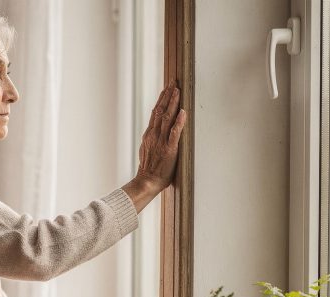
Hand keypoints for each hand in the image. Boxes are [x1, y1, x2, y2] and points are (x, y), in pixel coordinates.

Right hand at [124, 82, 187, 210]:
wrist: (147, 181)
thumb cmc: (149, 169)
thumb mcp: (146, 150)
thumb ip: (151, 139)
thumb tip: (154, 131)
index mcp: (149, 135)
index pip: (155, 112)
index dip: (162, 99)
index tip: (166, 88)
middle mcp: (154, 135)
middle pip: (161, 110)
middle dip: (168, 95)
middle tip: (173, 82)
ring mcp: (161, 141)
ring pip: (167, 118)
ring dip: (173, 103)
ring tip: (177, 90)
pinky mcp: (169, 149)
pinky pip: (174, 133)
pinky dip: (179, 122)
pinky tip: (183, 112)